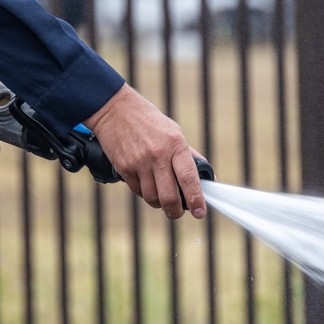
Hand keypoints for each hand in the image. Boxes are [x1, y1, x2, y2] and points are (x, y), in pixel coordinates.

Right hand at [83, 85, 206, 219]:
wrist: (115, 110)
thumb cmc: (149, 121)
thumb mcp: (174, 132)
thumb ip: (189, 156)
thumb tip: (208, 178)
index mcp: (175, 144)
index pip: (188, 178)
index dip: (195, 199)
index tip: (200, 212)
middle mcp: (158, 155)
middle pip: (169, 196)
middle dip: (175, 211)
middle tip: (178, 212)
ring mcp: (139, 163)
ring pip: (152, 197)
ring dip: (159, 203)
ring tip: (162, 198)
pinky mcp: (124, 168)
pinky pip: (137, 190)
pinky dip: (144, 193)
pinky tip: (147, 185)